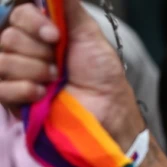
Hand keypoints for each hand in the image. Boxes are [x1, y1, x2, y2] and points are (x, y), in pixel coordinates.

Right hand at [0, 0, 142, 148]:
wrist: (106, 107)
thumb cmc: (101, 74)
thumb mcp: (88, 34)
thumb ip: (68, 9)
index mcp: (39, 34)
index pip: (17, 15)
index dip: (33, 23)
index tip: (54, 36)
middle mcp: (24, 51)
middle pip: (7, 37)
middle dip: (38, 52)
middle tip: (59, 65)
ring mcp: (16, 75)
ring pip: (2, 60)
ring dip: (34, 70)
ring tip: (54, 80)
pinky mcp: (13, 100)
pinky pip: (0, 87)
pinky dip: (24, 88)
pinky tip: (42, 93)